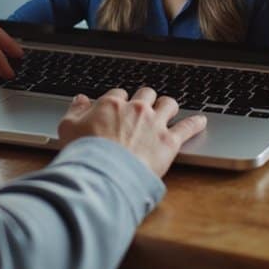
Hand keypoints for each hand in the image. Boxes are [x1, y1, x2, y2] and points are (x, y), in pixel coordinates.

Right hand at [57, 87, 207, 178]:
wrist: (105, 174)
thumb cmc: (85, 154)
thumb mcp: (67, 129)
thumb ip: (74, 111)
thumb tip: (80, 99)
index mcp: (112, 104)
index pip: (119, 94)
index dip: (119, 101)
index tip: (119, 108)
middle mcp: (136, 109)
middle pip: (146, 94)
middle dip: (145, 99)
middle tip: (144, 107)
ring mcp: (155, 124)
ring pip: (168, 104)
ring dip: (168, 105)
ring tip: (169, 109)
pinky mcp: (170, 141)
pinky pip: (188, 127)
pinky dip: (196, 123)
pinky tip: (201, 121)